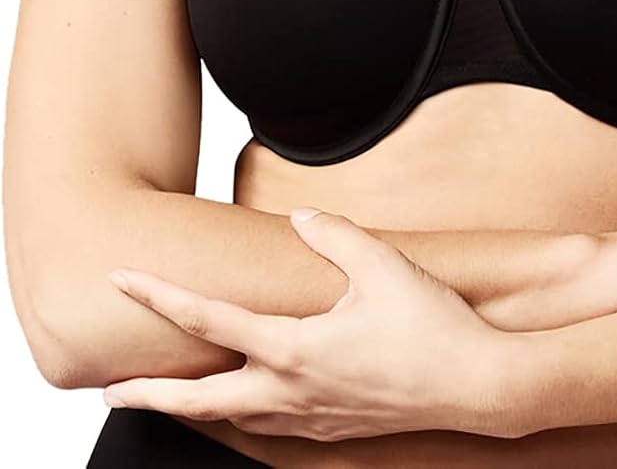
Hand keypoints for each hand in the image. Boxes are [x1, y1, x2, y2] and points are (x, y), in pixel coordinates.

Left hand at [100, 208, 513, 440]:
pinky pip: (269, 425)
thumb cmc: (431, 326)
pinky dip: (239, 414)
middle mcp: (290, 390)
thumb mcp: (383, 265)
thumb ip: (335, 236)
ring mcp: (310, 416)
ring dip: (191, 406)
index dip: (160, 296)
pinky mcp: (332, 427)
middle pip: (199, 398)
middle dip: (149, 393)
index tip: (123, 279)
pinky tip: (244, 403)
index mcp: (293, 348)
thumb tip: (302, 220)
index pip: (209, 319)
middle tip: (109, 390)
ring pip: (231, 417)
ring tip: (164, 397)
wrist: (477, 386)